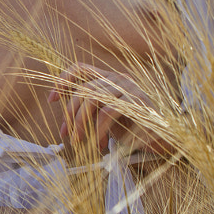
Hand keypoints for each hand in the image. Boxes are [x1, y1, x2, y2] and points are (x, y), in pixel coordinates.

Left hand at [47, 62, 175, 155]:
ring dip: (82, 124)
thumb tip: (61, 117)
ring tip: (80, 142)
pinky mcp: (137, 102)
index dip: (63, 80)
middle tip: (67, 135)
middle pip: (84, 89)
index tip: (51, 99)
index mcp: (109, 78)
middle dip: (70, 114)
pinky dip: (100, 130)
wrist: (162, 140)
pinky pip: (109, 111)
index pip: (81, 68)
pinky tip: (101, 145)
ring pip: (93, 99)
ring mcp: (129, 88)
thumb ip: (87, 111)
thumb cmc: (131, 128)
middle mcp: (118, 78)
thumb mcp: (104, 118)